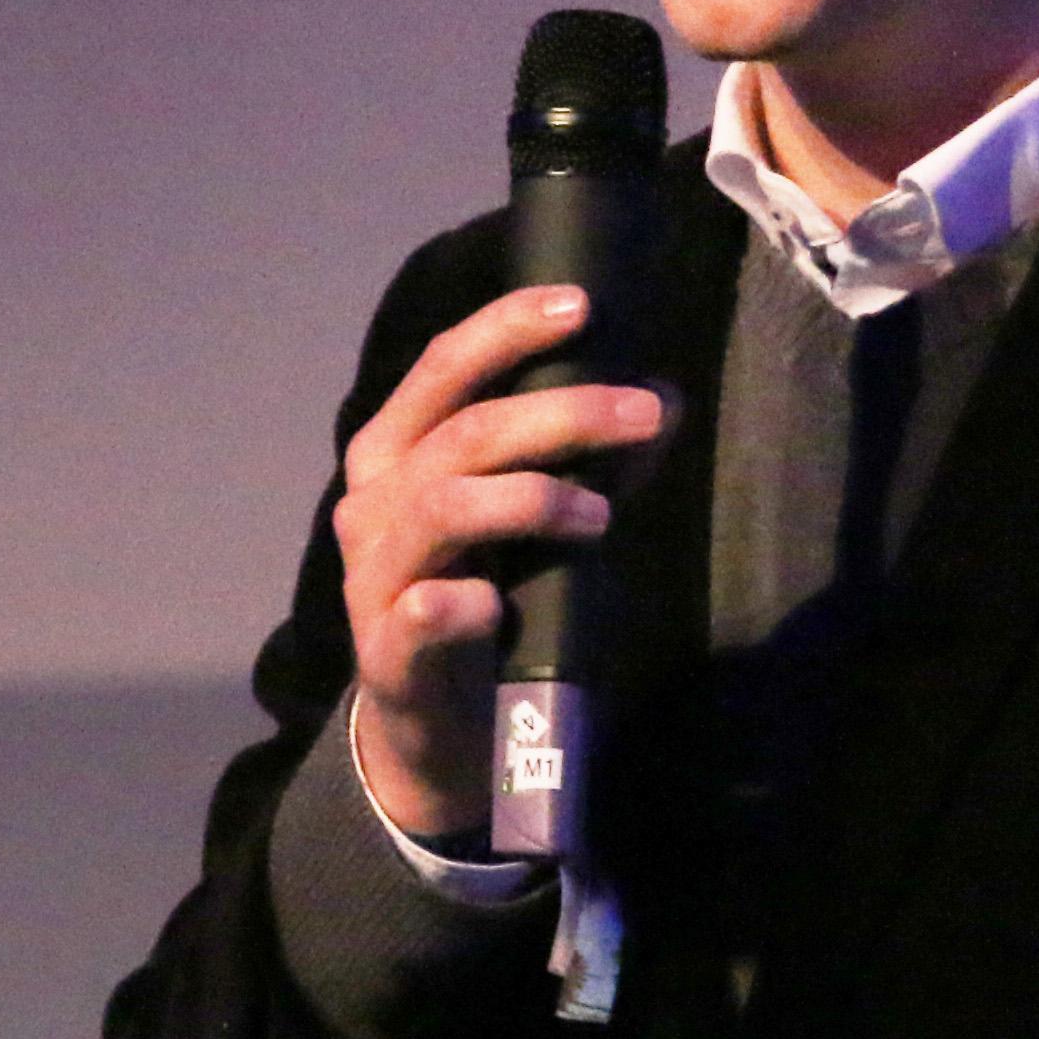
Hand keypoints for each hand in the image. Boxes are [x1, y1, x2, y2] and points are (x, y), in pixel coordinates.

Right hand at [332, 285, 673, 846]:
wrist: (432, 734)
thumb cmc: (481, 606)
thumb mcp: (530, 527)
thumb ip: (586, 465)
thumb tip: (665, 399)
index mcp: (396, 453)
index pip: (442, 368)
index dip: (504, 329)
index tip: (580, 304)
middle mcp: (373, 502)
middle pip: (463, 434)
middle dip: (561, 413)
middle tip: (643, 412)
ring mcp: (373, 577)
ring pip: (445, 506)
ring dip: (532, 498)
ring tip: (600, 516)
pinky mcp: (386, 653)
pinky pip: (423, 610)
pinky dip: (464, 600)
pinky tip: (497, 604)